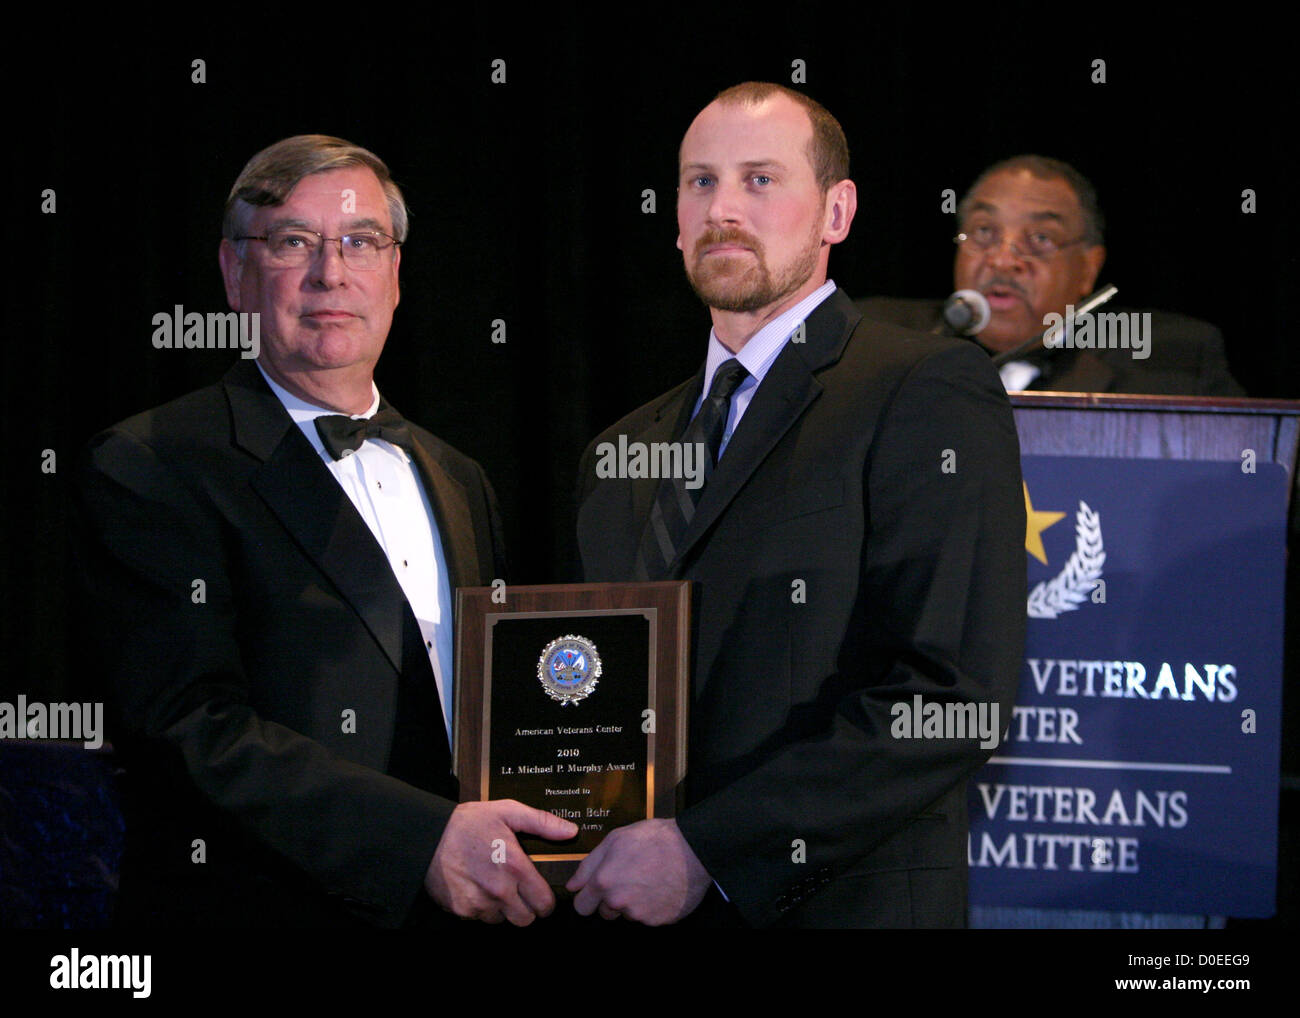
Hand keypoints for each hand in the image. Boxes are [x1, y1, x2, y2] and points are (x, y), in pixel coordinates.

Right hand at [425, 799, 577, 924]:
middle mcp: (499, 890)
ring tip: (495, 887)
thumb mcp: (507, 811)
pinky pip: (480, 918)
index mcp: (515, 867)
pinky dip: (481, 908)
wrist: (427, 836)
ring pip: (502, 921)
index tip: (540, 893)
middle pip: (526, 919)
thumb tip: (571, 831)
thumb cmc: (469, 822)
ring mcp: (479, 903)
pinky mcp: (461, 910)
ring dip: (503, 909)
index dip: (545, 900)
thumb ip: (542, 822)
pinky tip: (477, 888)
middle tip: (519, 892)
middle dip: (526, 908)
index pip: (544, 903)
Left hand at [566, 818, 710, 924]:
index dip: (588, 897)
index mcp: (603, 881)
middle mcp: (618, 902)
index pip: (581, 906)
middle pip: (604, 913)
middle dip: (611, 901)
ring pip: (627, 915)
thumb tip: (573, 886)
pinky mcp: (659, 921)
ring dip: (633, 903)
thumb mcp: (615, 839)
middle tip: (627, 880)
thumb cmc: (655, 839)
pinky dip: (652, 906)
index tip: (597, 890)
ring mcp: (640, 914)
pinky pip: (648, 917)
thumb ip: (589, 865)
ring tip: (648, 879)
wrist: (693, 849)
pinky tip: (660, 888)